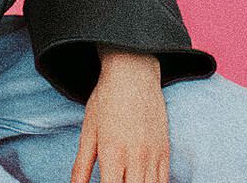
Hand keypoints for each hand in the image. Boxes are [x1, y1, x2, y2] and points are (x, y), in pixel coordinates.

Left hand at [71, 46, 168, 182]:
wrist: (132, 74)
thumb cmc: (106, 101)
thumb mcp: (88, 132)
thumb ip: (81, 166)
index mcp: (112, 154)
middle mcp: (135, 158)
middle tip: (114, 182)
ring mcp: (153, 155)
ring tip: (127, 181)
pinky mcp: (165, 151)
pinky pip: (164, 181)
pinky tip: (143, 182)